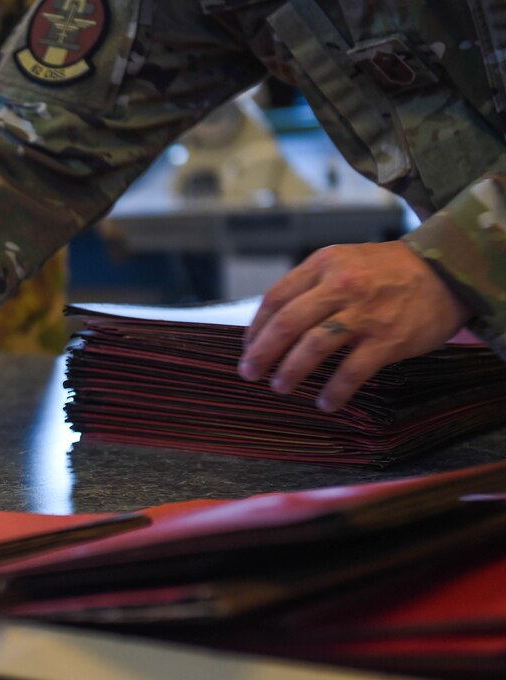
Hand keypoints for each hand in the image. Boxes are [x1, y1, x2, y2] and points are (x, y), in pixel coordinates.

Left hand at [239, 241, 472, 410]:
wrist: (446, 272)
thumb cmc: (388, 272)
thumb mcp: (345, 262)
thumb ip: (312, 286)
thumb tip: (272, 324)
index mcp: (324, 264)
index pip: (276, 298)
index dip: (256, 328)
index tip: (247, 347)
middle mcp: (341, 285)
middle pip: (287, 323)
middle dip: (261, 353)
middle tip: (249, 373)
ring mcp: (365, 313)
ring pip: (313, 346)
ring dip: (291, 372)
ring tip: (280, 387)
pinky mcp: (388, 339)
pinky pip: (352, 371)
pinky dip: (334, 391)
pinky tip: (325, 403)